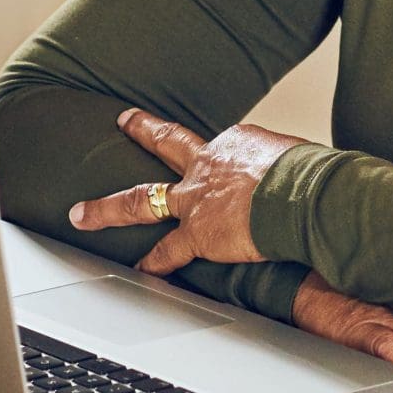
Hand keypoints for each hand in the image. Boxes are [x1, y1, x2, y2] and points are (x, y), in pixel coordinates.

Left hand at [67, 108, 295, 269]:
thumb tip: (310, 178)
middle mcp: (208, 163)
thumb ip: (290, 167)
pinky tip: (138, 271)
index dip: (224, 158)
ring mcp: (195, 198)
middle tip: (124, 120)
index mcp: (236, 143)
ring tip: (82, 214)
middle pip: (168, 143)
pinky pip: (167, 251)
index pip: (221, 148)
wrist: (302, 194)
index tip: (234, 166)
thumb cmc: (311, 175)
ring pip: (141, 199)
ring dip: (108, 208)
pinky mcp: (197, 233)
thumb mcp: (300, 157)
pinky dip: (152, 263)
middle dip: (142, 130)